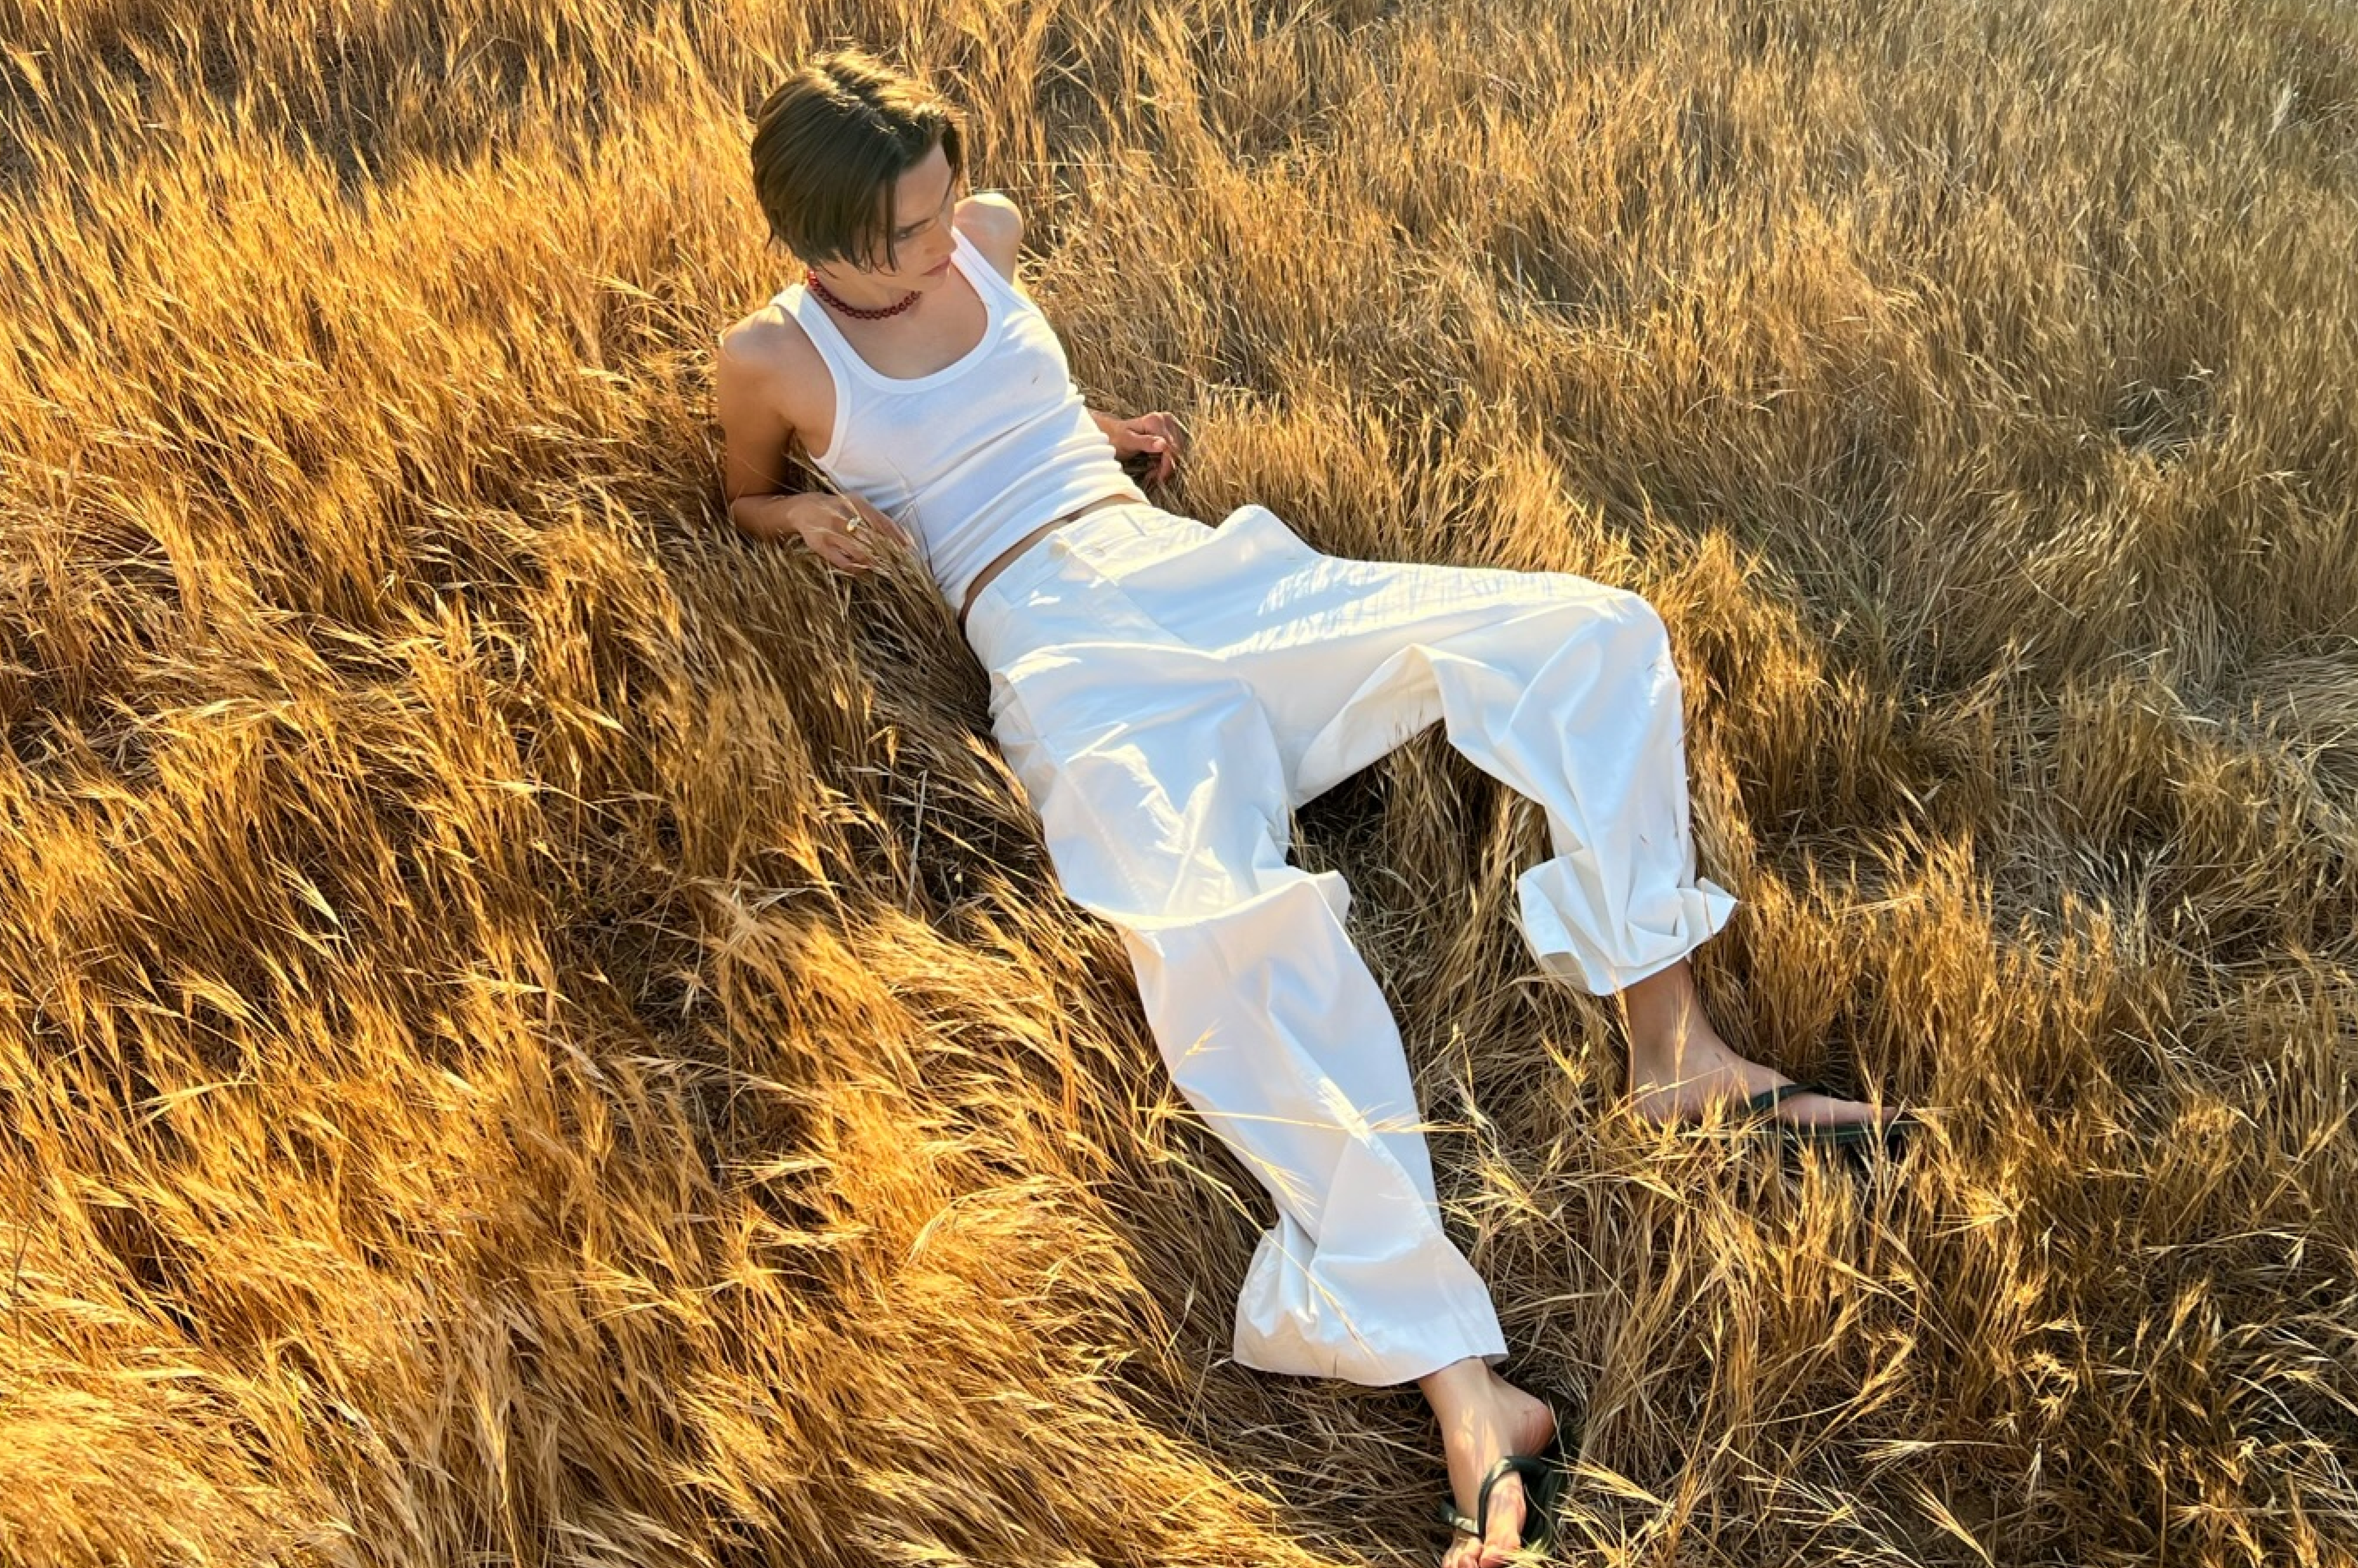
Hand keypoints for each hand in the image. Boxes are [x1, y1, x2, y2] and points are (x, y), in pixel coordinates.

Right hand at [736, 491, 911, 572]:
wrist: (803, 508)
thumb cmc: (839, 508)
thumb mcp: (857, 505)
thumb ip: (878, 519)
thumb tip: (904, 538)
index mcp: (855, 502)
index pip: (881, 521)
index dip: (896, 536)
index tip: (909, 549)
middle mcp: (842, 514)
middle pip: (872, 538)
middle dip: (887, 553)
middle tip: (899, 564)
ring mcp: (830, 530)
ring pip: (859, 551)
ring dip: (874, 562)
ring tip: (884, 569)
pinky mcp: (820, 545)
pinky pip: (842, 562)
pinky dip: (856, 569)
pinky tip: (864, 570)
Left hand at [1105, 411, 1186, 484]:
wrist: (1113, 433)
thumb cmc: (1117, 438)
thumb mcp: (1127, 442)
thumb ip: (1145, 442)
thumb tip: (1164, 445)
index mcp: (1155, 421)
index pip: (1170, 447)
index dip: (1166, 465)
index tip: (1157, 477)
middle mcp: (1165, 419)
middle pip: (1176, 449)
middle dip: (1166, 466)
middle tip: (1152, 475)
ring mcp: (1169, 423)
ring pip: (1177, 450)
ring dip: (1166, 464)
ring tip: (1153, 471)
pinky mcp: (1171, 429)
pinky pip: (1175, 448)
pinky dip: (1167, 459)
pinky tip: (1156, 465)